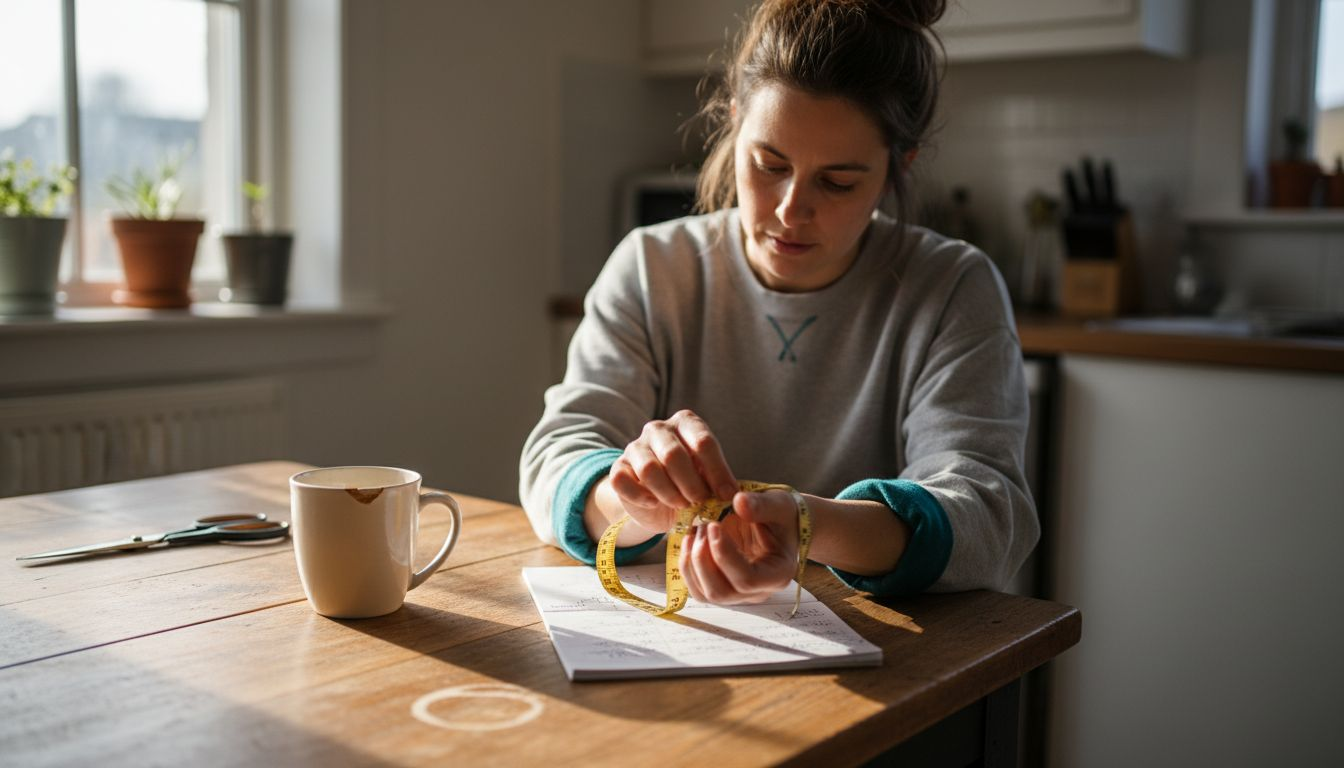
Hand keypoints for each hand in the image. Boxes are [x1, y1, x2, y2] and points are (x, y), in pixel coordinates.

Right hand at [607, 410, 738, 536]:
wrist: (657, 500)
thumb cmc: (690, 483)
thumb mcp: (709, 479)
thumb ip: (719, 483)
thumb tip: (732, 496)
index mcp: (687, 423)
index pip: (703, 442)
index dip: (717, 472)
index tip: (727, 496)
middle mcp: (659, 428)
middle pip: (674, 455)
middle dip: (691, 485)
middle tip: (701, 503)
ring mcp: (635, 446)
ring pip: (649, 469)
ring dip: (669, 493)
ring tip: (681, 505)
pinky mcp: (618, 467)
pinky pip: (624, 482)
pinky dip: (642, 497)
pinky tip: (654, 503)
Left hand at [680, 489, 799, 604]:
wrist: (777, 523)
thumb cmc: (780, 515)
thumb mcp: (777, 504)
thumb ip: (761, 504)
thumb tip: (739, 502)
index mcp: (777, 574)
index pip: (746, 579)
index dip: (724, 555)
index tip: (713, 525)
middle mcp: (758, 592)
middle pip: (721, 592)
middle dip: (703, 559)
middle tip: (701, 526)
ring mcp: (739, 595)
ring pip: (705, 594)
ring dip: (692, 563)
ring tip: (694, 531)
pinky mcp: (722, 589)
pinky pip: (698, 590)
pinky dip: (687, 568)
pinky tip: (689, 542)